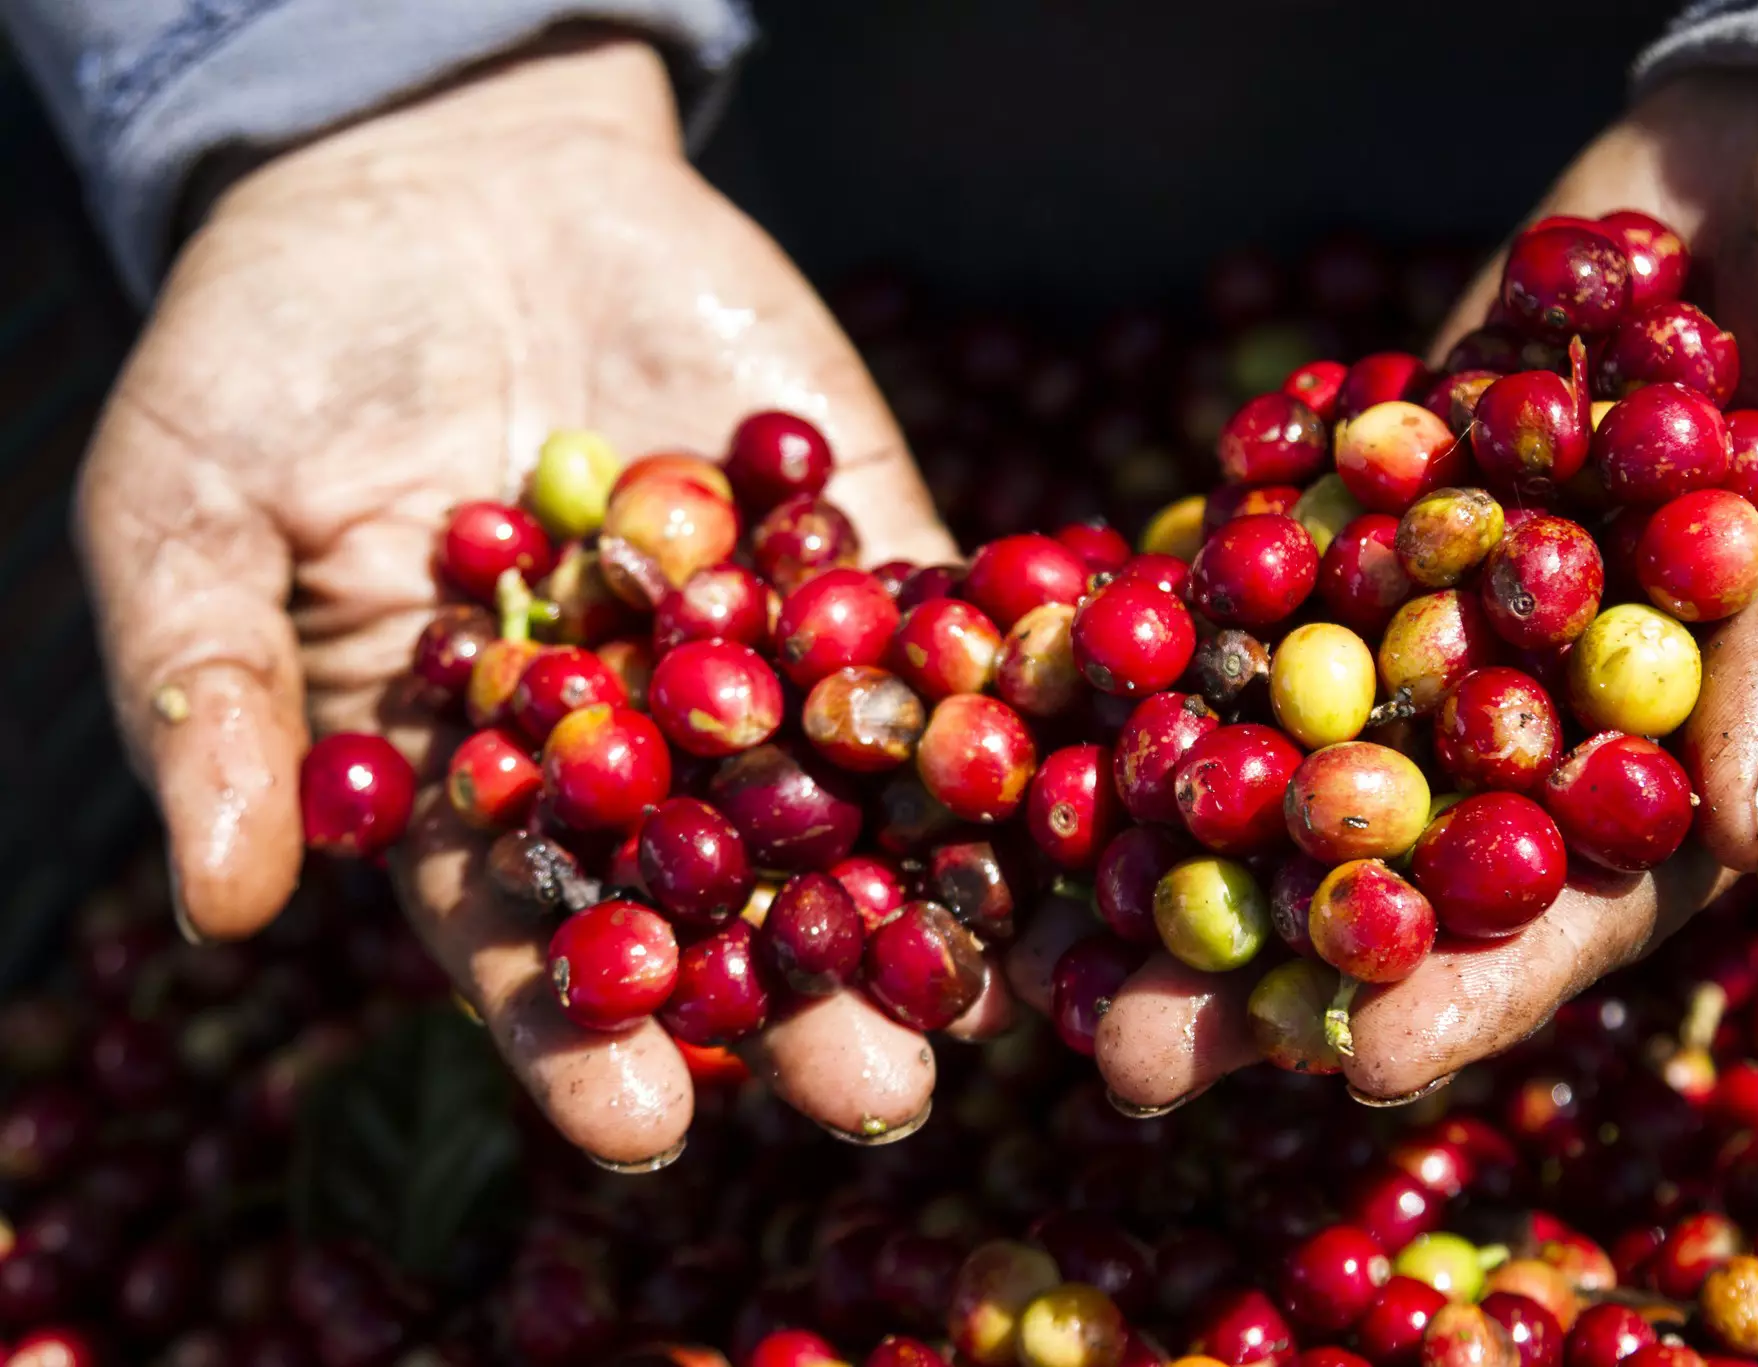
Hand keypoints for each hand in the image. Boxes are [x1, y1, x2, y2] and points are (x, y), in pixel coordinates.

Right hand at [77, 33, 965, 1165]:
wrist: (432, 174)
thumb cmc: (266, 356)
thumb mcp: (187, 517)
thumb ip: (216, 702)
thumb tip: (219, 909)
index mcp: (472, 783)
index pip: (529, 939)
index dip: (583, 1035)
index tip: (646, 1123)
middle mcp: (632, 743)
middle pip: (723, 898)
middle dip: (801, 1001)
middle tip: (882, 1096)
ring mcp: (755, 642)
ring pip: (850, 784)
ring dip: (929, 879)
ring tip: (998, 983)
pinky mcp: (850, 535)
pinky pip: (927, 616)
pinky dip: (991, 677)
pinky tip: (1061, 763)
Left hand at [1081, 68, 1757, 1109]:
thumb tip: (1746, 830)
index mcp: (1722, 725)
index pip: (1592, 897)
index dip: (1477, 986)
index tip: (1351, 1065)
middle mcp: (1566, 681)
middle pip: (1402, 850)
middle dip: (1265, 952)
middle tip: (1115, 1047)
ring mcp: (1461, 579)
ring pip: (1301, 723)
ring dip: (1169, 819)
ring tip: (1027, 909)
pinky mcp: (1389, 471)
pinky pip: (1270, 552)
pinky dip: (1165, 618)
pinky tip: (1040, 692)